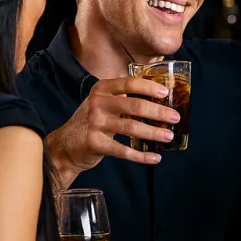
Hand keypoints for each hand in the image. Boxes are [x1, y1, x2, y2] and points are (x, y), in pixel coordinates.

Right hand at [47, 76, 180, 184]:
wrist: (65, 145)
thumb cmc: (92, 122)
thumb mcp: (103, 103)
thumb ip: (124, 98)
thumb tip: (160, 98)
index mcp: (102, 89)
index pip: (129, 83)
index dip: (150, 87)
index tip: (166, 93)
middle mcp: (98, 103)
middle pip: (135, 105)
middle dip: (159, 112)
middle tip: (175, 118)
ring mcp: (96, 123)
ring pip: (132, 127)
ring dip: (154, 133)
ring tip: (168, 136)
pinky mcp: (95, 143)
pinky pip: (124, 151)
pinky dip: (142, 156)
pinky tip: (155, 158)